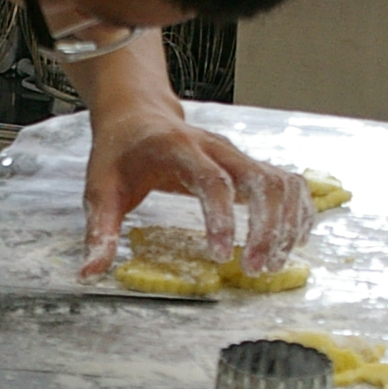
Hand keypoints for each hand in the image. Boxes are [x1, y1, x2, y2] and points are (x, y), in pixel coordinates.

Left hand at [79, 106, 313, 276]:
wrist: (138, 114)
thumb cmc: (120, 153)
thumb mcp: (99, 188)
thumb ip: (100, 230)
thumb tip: (90, 274)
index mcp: (178, 148)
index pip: (212, 180)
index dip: (221, 217)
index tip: (220, 255)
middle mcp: (217, 148)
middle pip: (260, 180)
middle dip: (265, 227)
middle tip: (255, 269)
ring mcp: (238, 155)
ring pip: (280, 183)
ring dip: (284, 224)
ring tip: (272, 264)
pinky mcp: (249, 165)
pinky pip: (287, 184)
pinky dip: (297, 212)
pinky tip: (292, 242)